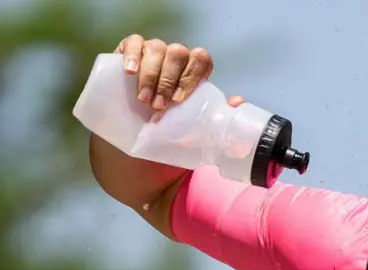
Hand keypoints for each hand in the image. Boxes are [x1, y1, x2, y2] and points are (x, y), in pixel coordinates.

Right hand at [113, 35, 245, 121]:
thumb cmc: (166, 125)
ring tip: (143, 99)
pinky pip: (134, 42)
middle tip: (158, 106)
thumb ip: (213, 113)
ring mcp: (153, 50)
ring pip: (158, 49)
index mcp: (192, 70)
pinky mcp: (131, 49)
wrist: (134, 128)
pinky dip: (133, 56)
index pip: (202, 59)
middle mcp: (175, 57)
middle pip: (179, 54)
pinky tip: (129, 72)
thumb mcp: (189, 122)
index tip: (179, 100)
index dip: (192, 77)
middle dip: (168, 81)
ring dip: (151, 76)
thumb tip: (237, 103)